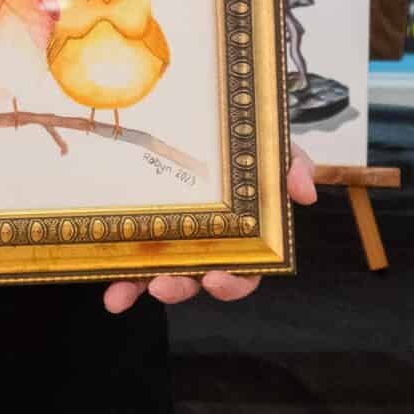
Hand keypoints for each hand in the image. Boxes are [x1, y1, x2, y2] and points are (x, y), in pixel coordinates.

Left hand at [102, 147, 316, 313]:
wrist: (214, 122)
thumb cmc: (246, 146)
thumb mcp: (274, 149)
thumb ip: (292, 166)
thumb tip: (303, 194)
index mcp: (242, 237)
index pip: (245, 272)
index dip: (232, 283)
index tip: (217, 279)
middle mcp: (207, 247)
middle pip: (198, 280)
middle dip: (182, 289)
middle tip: (166, 285)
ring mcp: (173, 242)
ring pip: (160, 276)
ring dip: (143, 288)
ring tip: (127, 291)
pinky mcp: (142, 235)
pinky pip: (130, 261)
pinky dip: (119, 279)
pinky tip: (110, 291)